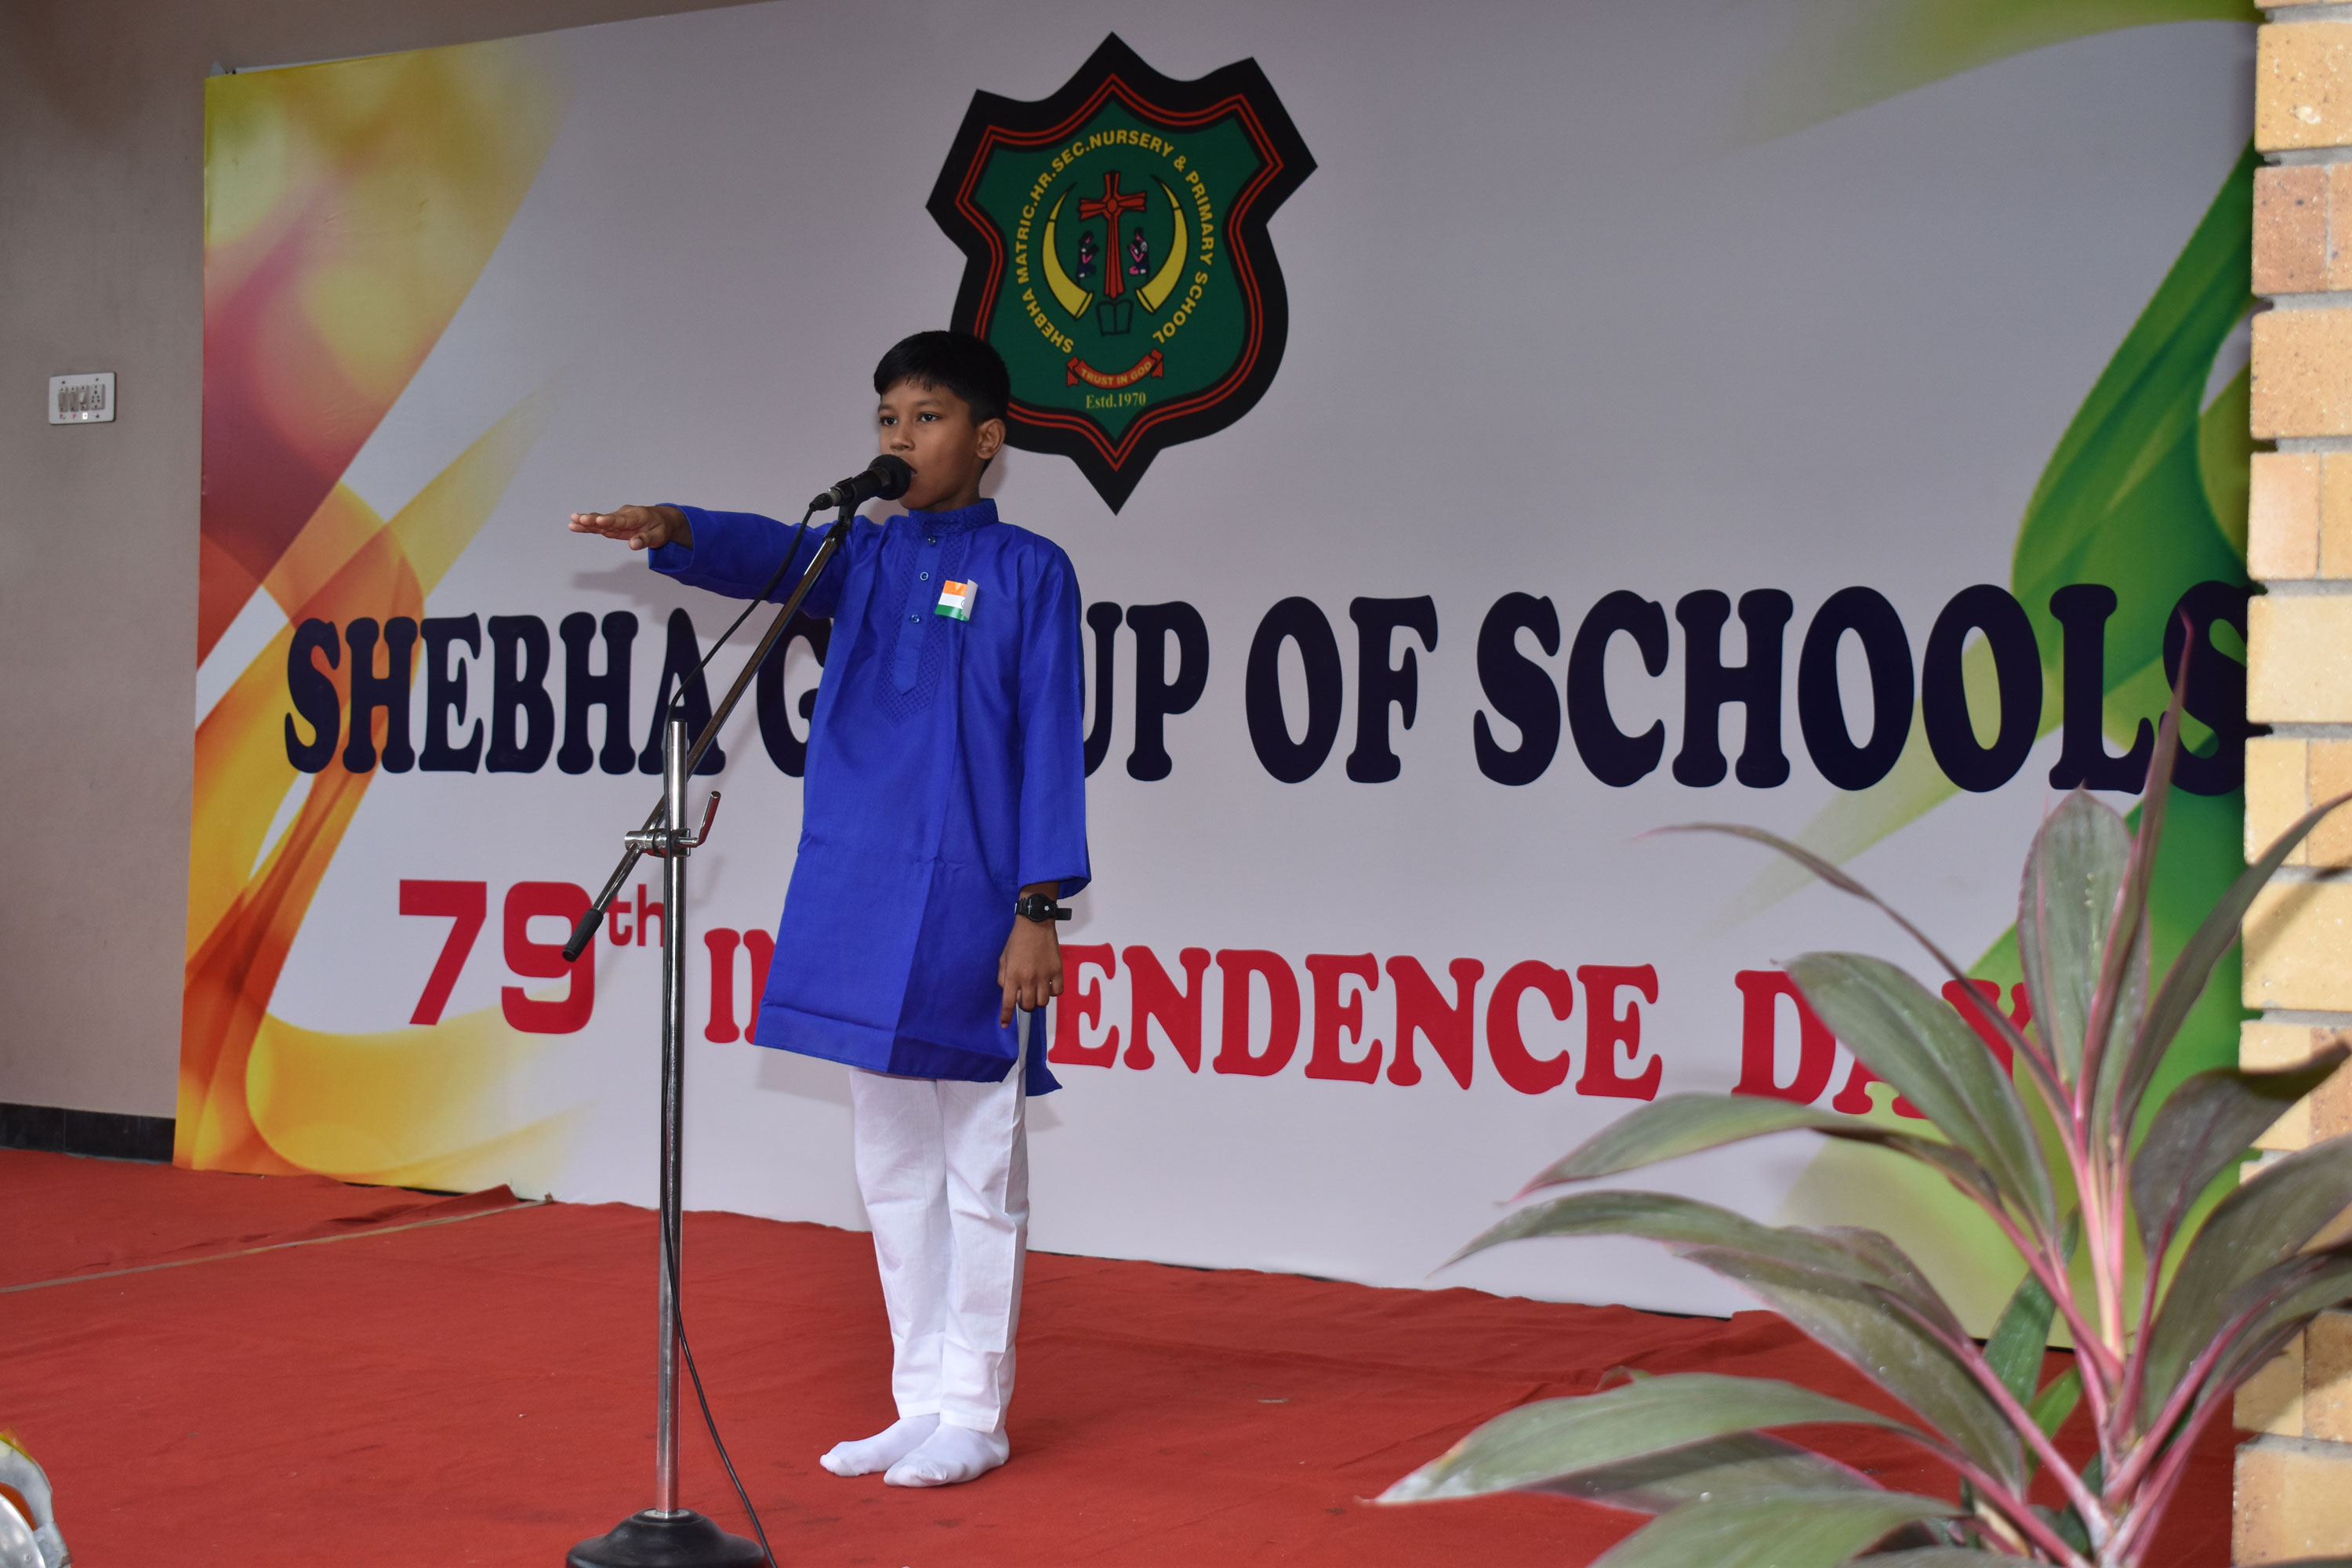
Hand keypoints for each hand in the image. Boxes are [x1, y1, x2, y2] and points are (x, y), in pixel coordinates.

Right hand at [567, 503, 690, 551]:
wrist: (662, 518)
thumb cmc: (661, 527)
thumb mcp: (659, 536)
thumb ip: (645, 540)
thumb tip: (632, 545)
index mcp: (637, 516)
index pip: (621, 519)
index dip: (610, 520)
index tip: (599, 520)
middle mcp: (624, 515)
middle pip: (607, 518)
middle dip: (593, 519)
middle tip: (578, 519)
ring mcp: (618, 518)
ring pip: (601, 521)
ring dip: (586, 522)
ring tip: (572, 522)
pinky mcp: (614, 524)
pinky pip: (600, 525)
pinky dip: (588, 526)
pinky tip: (574, 525)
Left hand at [998, 907, 1063, 1025]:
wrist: (1035, 924)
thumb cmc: (1017, 940)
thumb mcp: (1003, 958)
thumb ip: (1002, 977)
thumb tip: (1007, 992)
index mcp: (1012, 975)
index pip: (1007, 1003)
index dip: (1005, 1016)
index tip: (1005, 1024)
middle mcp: (1028, 978)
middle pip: (1027, 1006)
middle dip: (1024, 1004)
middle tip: (1024, 995)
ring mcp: (1044, 975)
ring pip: (1043, 1002)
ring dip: (1038, 999)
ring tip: (1036, 989)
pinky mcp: (1057, 970)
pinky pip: (1057, 991)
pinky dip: (1052, 991)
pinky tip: (1048, 983)